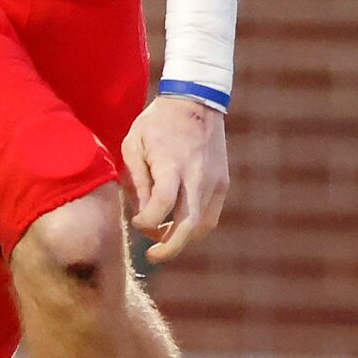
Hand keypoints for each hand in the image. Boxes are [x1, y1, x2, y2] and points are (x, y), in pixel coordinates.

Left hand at [122, 93, 229, 261]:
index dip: (146, 222)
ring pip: (203, 225)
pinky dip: (194, 226)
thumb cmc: (157, 123)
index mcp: (172, 164)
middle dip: (170, 248)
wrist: (196, 100)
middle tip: (152, 257)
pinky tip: (177, 223)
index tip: (136, 220)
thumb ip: (138, 182)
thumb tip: (143, 216)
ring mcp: (215, 180)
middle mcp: (198, 176)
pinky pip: (210, 215)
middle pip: (189, 225)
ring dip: (182, 238)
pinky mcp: (223, 182)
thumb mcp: (134, 144)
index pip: (162, 206)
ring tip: (162, 236)